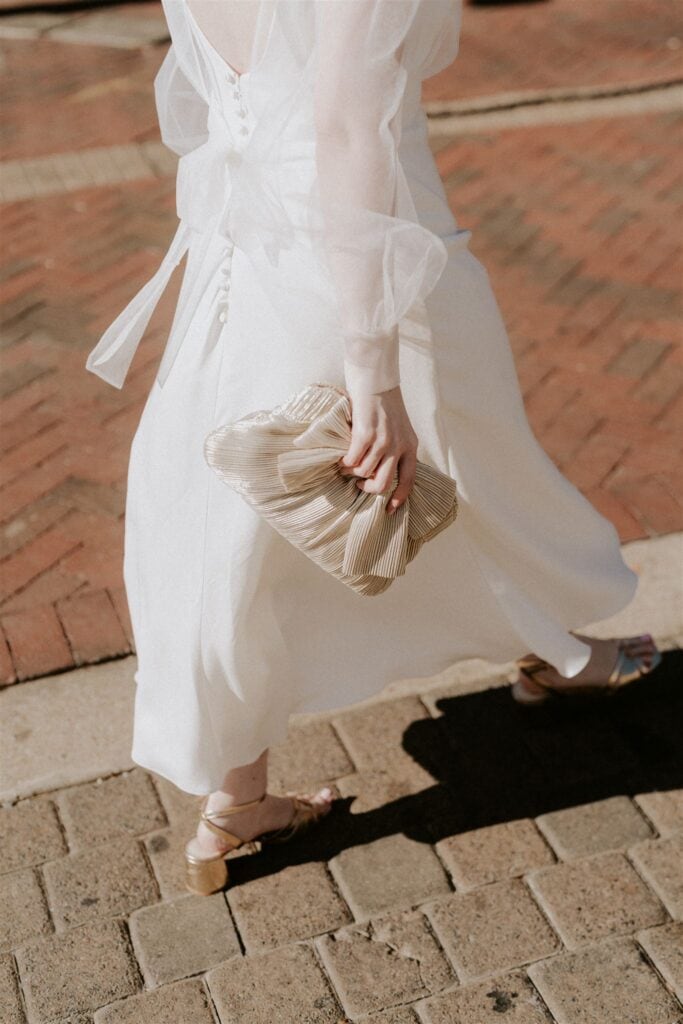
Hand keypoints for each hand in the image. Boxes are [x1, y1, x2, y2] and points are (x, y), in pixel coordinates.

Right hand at [338, 386, 417, 513]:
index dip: (399, 498)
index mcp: (411, 445)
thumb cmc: (384, 401)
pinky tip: (342, 457)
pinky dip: (344, 462)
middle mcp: (399, 446)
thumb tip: (380, 470)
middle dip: (369, 489)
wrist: (376, 378)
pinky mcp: (366, 434)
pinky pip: (352, 460)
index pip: (409, 481)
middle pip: (383, 484)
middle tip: (360, 484)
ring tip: (347, 464)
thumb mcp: (399, 427)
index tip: (390, 510)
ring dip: (352, 472)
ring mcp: (383, 441)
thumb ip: (395, 447)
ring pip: (364, 472)